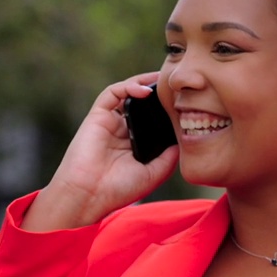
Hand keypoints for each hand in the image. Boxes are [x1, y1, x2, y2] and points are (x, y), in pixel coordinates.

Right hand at [22, 74, 178, 230]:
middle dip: (158, 93)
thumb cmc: (118, 190)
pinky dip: (128, 87)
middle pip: (142, 104)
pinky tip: (145, 91)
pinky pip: (112, 93)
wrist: (90, 195)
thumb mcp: (153, 174)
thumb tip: (183, 139)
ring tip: (163, 81)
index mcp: (135, 144)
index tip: (185, 104)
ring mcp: (110, 122)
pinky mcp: (97, 116)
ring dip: (145, 83)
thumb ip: (169, 157)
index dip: (167, 110)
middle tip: (177, 86)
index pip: (152, 120)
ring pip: (127, 93)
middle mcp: (122, 131)